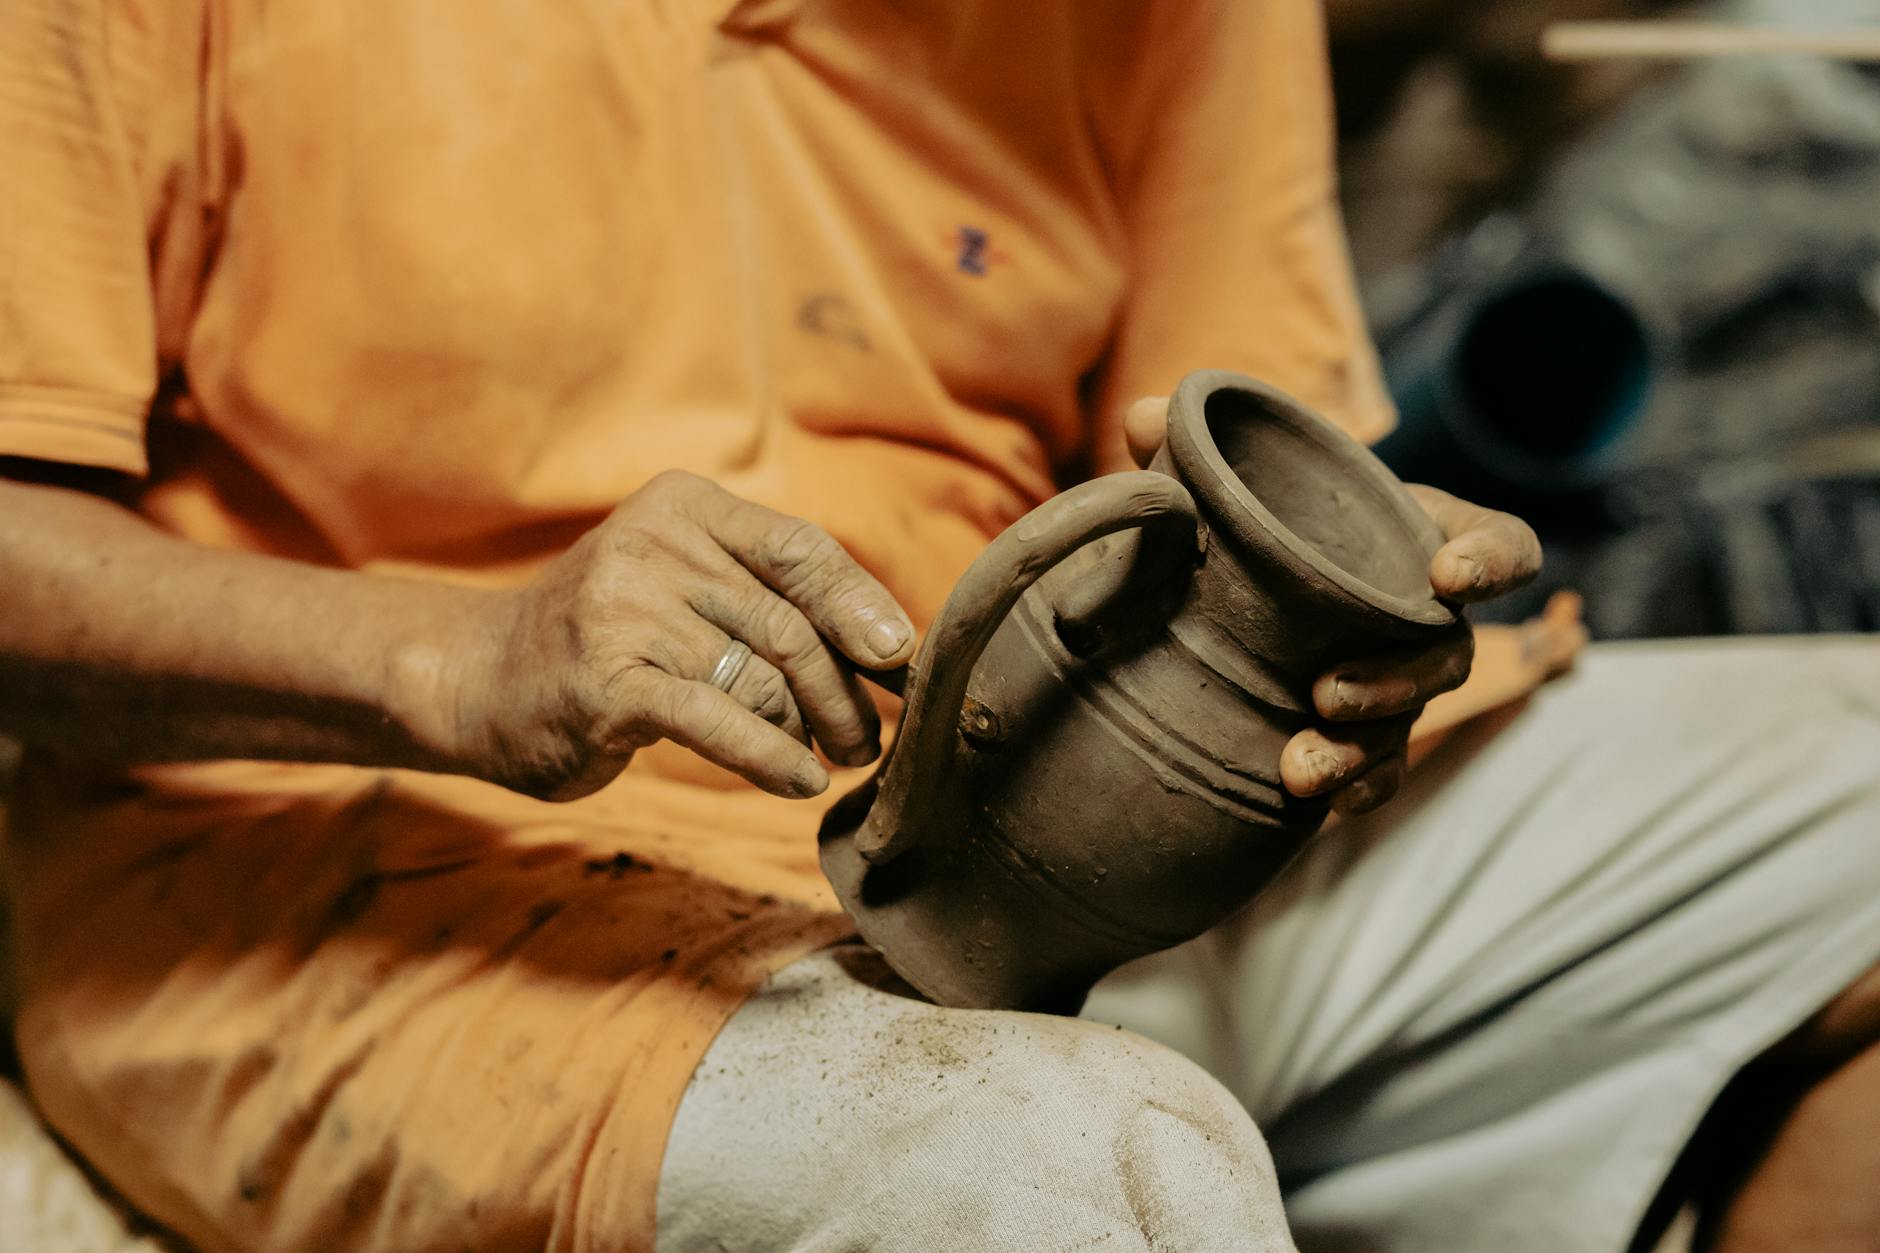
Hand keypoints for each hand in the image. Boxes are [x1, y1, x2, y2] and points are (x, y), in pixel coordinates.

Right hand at [449, 471, 915, 801]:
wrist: (475, 676)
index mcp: (682, 508)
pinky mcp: (606, 683)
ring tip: (833, 758)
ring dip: (813, 729)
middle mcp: (653, 547)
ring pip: (762, 677)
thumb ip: (766, 597)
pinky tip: (798, 780)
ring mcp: (624, 612)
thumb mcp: (680, 586)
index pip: (800, 550)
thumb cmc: (607, 639)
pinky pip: (718, 721)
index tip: (901, 659)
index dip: (863, 607)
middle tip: (869, 737)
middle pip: (791, 623)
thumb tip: (887, 644)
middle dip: (845, 689)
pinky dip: (771, 757)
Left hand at [1122, 396, 1542, 814]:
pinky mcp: (1361, 732)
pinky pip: (1377, 770)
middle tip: (1327, 691)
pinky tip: (1310, 804)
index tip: (1447, 572)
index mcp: (1420, 537)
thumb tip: (1144, 417)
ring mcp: (1396, 679)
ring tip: (1299, 766)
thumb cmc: (1256, 518)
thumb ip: (1193, 450)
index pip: (1506, 546)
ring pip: (1408, 723)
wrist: (1224, 589)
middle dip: (1397, 679)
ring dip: (1363, 748)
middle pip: (1449, 655)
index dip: (1494, 559)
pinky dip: (1353, 788)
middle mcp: (1421, 616)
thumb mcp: (1232, 479)